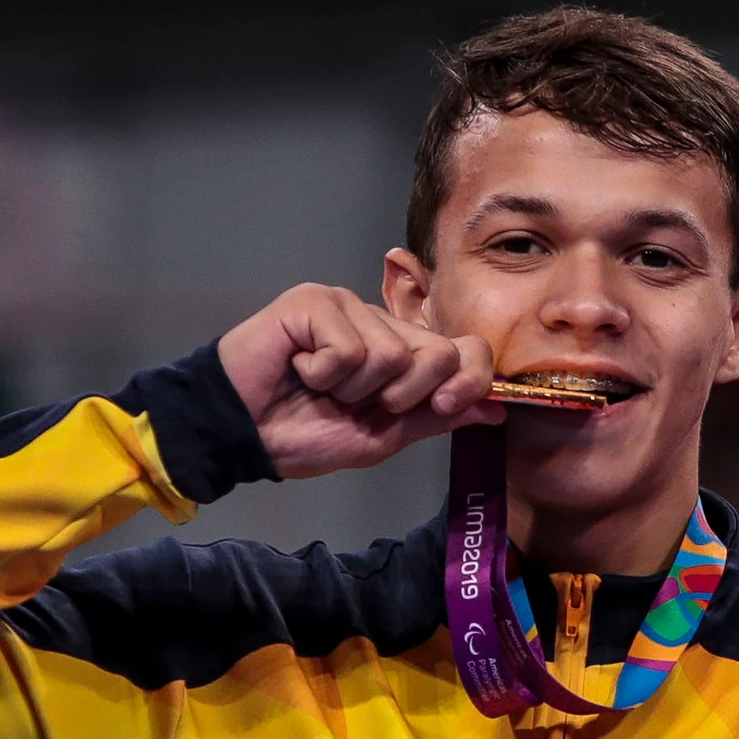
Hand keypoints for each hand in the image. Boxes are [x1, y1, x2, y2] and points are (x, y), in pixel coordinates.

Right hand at [215, 283, 502, 478]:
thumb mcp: (381, 437)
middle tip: (355, 402)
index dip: (468, 381)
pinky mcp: (316, 301)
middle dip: (404, 395)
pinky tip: (298, 368)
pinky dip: (324, 373)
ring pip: (393, 353)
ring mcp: (350, 307)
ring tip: (319, 386)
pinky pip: (351, 347)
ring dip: (353, 389)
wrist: (243, 434)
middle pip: (439, 352)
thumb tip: (495, 410)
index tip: (442, 407)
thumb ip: (436, 418)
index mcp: (403, 354)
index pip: (465, 350)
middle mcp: (382, 324)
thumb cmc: (302, 433)